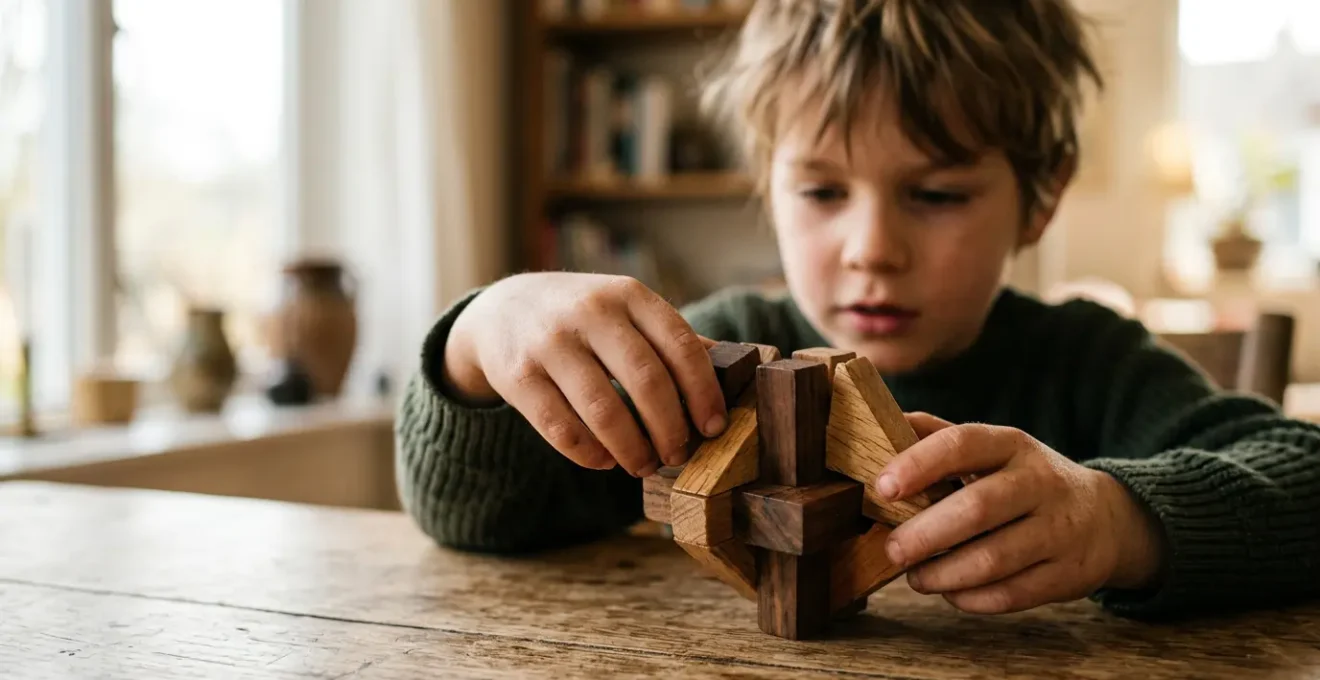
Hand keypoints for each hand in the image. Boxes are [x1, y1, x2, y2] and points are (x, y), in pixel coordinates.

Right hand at [443, 273, 727, 476]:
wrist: (502, 310)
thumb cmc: (585, 318)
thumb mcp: (627, 311)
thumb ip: (671, 339)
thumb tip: (735, 374)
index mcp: (629, 295)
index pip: (680, 345)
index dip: (703, 392)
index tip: (714, 428)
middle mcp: (590, 312)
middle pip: (646, 380)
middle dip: (670, 428)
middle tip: (679, 455)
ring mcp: (550, 343)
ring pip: (603, 410)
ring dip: (632, 449)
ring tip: (644, 465)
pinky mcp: (518, 376)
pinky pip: (561, 428)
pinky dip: (590, 454)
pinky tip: (605, 461)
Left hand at [877, 413, 1166, 613]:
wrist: (1105, 517)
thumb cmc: (1024, 480)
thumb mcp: (992, 448)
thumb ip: (938, 435)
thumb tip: (881, 423)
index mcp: (1012, 444)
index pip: (963, 444)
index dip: (919, 464)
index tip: (882, 487)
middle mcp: (1039, 482)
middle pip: (976, 508)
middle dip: (925, 534)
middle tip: (892, 549)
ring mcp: (1058, 530)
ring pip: (994, 559)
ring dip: (943, 573)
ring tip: (915, 576)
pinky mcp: (1067, 573)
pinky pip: (1012, 594)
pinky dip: (972, 598)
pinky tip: (950, 591)